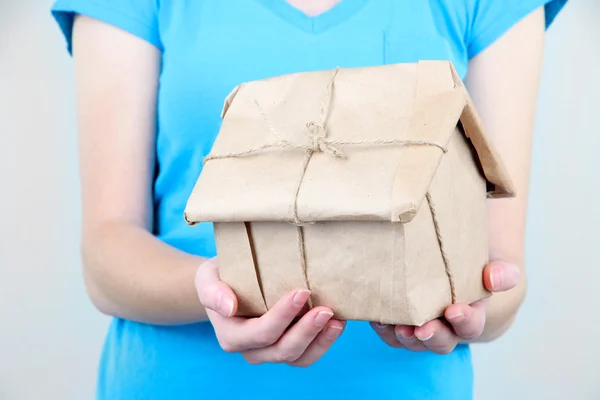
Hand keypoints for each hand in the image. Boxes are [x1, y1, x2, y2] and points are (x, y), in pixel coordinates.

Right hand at [195, 258, 345, 365]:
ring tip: (337, 320)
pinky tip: (336, 323)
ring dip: (320, 341)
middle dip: (306, 331)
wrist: (227, 285)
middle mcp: (251, 350)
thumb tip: (229, 306)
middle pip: (282, 350)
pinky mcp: (287, 348)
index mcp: (231, 335)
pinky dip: (324, 342)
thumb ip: (212, 292)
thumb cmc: (220, 278)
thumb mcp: (207, 278)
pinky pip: (307, 354)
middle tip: (326, 309)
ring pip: (298, 358)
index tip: (302, 292)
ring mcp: (270, 352)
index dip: (283, 316)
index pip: (261, 332)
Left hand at [370, 259, 519, 353]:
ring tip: (397, 327)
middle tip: (422, 328)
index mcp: (471, 315)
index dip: (464, 320)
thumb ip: (501, 271)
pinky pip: (391, 334)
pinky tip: (377, 318)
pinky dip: (384, 329)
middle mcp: (447, 328)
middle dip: (431, 336)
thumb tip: (494, 278)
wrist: (454, 268)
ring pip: (413, 342)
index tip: (454, 310)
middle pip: (441, 342)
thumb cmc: (474, 266)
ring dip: (404, 337)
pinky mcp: (402, 323)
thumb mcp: (492, 263)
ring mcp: (423, 328)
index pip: (470, 326)